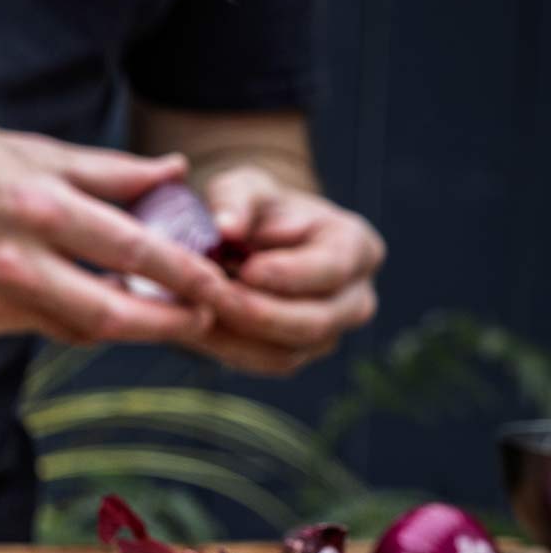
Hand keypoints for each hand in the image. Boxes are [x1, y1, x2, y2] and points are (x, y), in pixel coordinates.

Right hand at [0, 119, 228, 345]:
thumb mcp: (39, 153)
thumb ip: (111, 172)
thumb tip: (174, 174)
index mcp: (40, 209)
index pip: (132, 252)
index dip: (182, 274)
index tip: (216, 283)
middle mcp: (16, 262)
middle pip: (110, 314)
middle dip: (165, 322)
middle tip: (202, 318)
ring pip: (77, 328)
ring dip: (123, 323)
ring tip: (156, 309)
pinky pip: (40, 326)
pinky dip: (73, 316)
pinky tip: (87, 299)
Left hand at [190, 165, 385, 374]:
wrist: (248, 241)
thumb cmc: (254, 208)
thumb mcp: (243, 188)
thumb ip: (235, 201)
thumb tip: (225, 226)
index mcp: (356, 246)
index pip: (332, 268)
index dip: (289, 274)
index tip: (247, 270)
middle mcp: (355, 297)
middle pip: (316, 321)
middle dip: (259, 313)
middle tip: (213, 298)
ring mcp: (330, 333)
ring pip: (289, 352)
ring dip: (238, 338)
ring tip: (196, 314)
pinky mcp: (299, 355)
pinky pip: (266, 364)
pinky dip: (229, 351)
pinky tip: (196, 330)